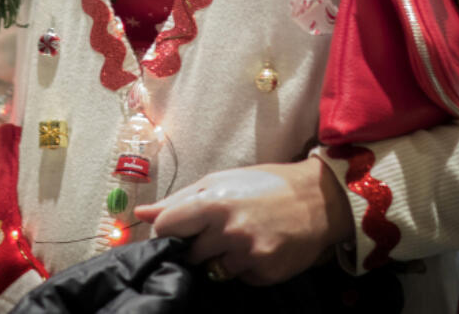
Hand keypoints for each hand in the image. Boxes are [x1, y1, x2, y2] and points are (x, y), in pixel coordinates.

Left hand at [133, 157, 352, 285]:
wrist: (317, 200)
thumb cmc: (264, 185)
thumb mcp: (219, 180)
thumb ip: (178, 200)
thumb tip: (142, 212)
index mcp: (212, 203)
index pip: (166, 229)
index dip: (168, 231)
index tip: (178, 229)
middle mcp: (228, 231)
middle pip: (188, 253)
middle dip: (197, 245)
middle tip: (218, 230)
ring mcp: (248, 255)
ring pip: (213, 269)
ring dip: (222, 257)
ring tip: (242, 236)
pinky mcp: (264, 273)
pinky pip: (239, 278)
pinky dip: (244, 267)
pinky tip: (258, 247)